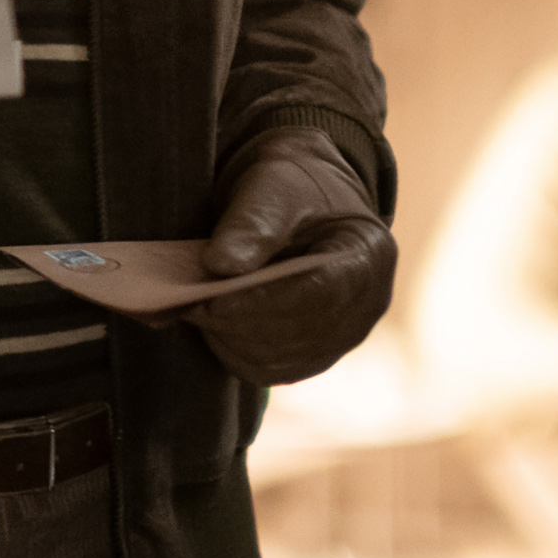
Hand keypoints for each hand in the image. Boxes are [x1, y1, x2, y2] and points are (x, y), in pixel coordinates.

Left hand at [185, 136, 392, 385]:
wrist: (301, 203)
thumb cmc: (291, 187)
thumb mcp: (274, 186)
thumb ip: (253, 222)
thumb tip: (221, 266)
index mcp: (369, 254)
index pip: (322, 293)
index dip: (266, 302)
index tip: (215, 300)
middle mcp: (368, 305)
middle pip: (300, 333)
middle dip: (240, 321)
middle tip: (188, 302)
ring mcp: (344, 336)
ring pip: (281, 360)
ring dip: (231, 338)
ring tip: (194, 308)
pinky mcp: (314, 354)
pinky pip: (270, 371)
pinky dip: (234, 352)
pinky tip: (211, 324)